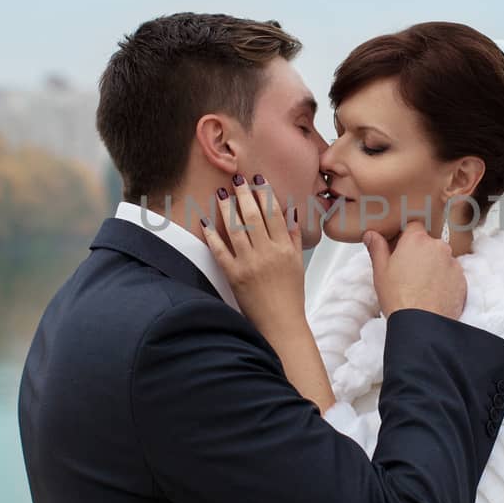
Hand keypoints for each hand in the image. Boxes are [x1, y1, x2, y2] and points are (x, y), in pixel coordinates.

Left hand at [202, 174, 305, 335]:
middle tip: (237, 179)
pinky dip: (212, 236)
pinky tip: (205, 222)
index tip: (258, 179)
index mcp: (285, 248)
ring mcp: (250, 264)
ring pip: (236, 229)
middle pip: (254, 217)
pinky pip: (221, 252)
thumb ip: (294, 237)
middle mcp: (268, 253)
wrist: (281, 323)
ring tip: (221, 194)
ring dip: (227, 209)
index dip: (265, 194)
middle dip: (245, 195)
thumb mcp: (298, 263)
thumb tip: (290, 212)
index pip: (274, 214)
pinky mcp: (234, 276)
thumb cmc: (291, 295)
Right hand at [364, 220, 466, 319]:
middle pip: (429, 244)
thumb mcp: (380, 271)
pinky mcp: (462, 280)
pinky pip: (452, 275)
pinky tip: (433, 294)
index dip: (407, 237)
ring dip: (434, 267)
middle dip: (420, 254)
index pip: (414, 226)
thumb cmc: (399, 298)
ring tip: (421, 287)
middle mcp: (438, 247)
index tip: (401, 249)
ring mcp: (453, 263)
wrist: (422, 325)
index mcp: (417, 241)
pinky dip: (444, 281)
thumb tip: (372, 235)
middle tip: (408, 272)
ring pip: (441, 259)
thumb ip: (377, 248)